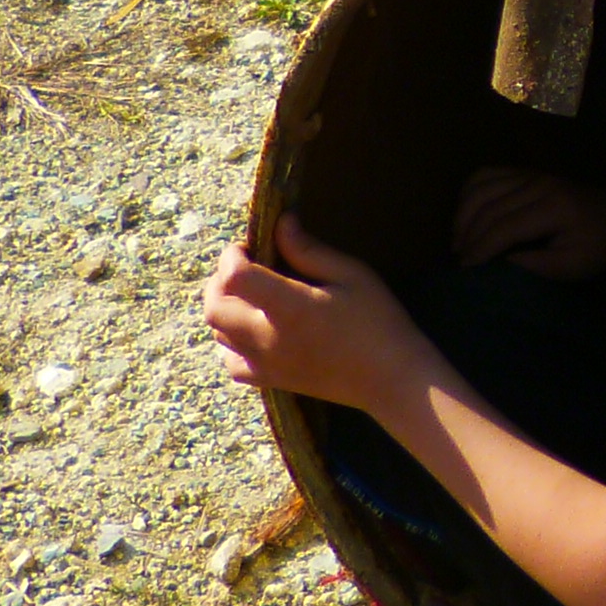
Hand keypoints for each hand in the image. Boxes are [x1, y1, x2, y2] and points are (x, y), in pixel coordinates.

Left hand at [203, 213, 435, 420]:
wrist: (392, 380)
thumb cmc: (379, 323)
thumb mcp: (352, 275)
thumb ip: (309, 250)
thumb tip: (281, 223)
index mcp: (289, 307)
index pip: (233, 277)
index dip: (233, 255)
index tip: (252, 246)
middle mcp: (267, 338)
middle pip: (213, 306)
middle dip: (220, 279)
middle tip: (248, 265)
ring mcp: (266, 363)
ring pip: (217, 333)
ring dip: (224, 308)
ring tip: (252, 295)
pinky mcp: (270, 382)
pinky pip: (230, 363)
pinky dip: (231, 343)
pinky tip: (255, 330)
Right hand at [451, 167, 605, 279]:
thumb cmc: (599, 246)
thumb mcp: (574, 265)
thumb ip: (536, 266)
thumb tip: (497, 264)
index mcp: (553, 206)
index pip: (504, 227)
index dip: (481, 250)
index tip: (465, 271)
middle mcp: (537, 183)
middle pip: (488, 208)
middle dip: (468, 237)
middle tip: (458, 262)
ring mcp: (529, 173)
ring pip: (481, 187)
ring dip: (462, 215)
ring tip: (457, 242)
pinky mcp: (524, 172)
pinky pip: (486, 174)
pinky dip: (468, 193)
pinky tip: (464, 215)